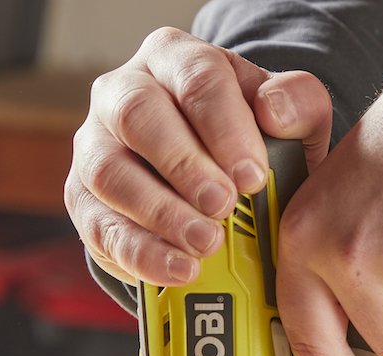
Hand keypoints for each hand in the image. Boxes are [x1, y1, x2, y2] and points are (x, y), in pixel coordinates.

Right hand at [65, 27, 332, 285]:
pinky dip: (142, 254)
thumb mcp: (291, 120)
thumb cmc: (254, 144)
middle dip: (183, 164)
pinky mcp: (84, 201)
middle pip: (137, 114)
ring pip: (109, 173)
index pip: (195, 77)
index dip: (225, 127)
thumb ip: (299, 103)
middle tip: (224, 205)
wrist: (221, 187)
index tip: (252, 174)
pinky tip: (181, 269)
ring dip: (161, 213)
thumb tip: (274, 110)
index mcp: (175, 59)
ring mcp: (95, 146)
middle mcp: (124, 92)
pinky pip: (101, 227)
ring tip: (207, 243)